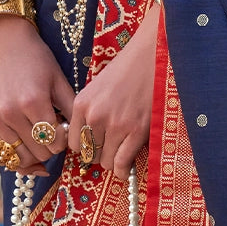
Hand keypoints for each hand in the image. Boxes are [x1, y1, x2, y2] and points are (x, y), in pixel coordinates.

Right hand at [0, 17, 75, 175]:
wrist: (3, 41)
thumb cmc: (36, 58)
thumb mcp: (59, 80)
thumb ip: (71, 109)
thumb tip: (81, 136)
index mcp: (33, 102)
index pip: (56, 142)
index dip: (65, 139)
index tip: (66, 129)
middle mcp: (12, 114)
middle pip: (41, 153)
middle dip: (52, 147)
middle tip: (56, 132)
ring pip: (23, 158)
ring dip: (37, 154)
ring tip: (44, 141)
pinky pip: (6, 154)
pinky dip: (21, 157)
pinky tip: (32, 154)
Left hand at [68, 5, 159, 179]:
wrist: (152, 55)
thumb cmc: (127, 69)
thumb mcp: (98, 87)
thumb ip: (90, 111)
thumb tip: (90, 138)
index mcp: (82, 104)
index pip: (74, 143)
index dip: (85, 147)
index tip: (96, 146)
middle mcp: (95, 116)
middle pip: (89, 154)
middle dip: (100, 155)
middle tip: (111, 150)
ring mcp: (115, 125)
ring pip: (106, 161)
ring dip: (113, 162)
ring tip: (122, 155)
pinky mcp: (136, 131)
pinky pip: (122, 162)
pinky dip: (123, 170)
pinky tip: (126, 169)